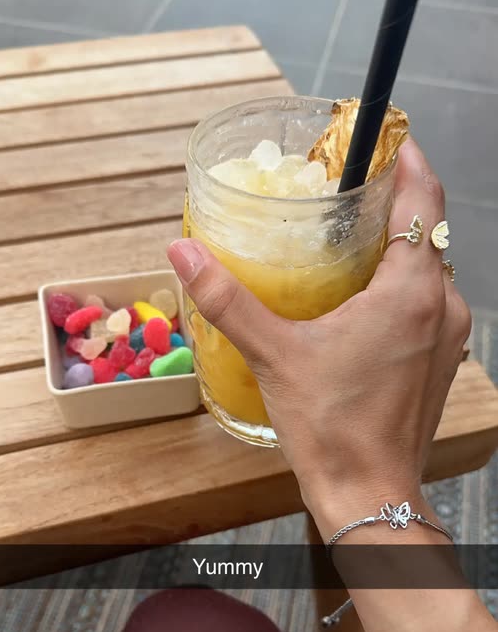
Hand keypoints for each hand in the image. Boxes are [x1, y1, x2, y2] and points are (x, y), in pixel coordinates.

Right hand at [168, 139, 470, 528]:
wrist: (369, 493)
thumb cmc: (330, 427)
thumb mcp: (273, 354)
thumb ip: (228, 298)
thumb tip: (182, 251)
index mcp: (411, 291)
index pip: (425, 197)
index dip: (408, 158)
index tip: (380, 138)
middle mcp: (444, 304)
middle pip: (427, 228)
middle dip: (392, 199)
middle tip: (344, 184)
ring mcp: (448, 335)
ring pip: (429, 266)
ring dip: (395, 244)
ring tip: (345, 235)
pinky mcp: (440, 359)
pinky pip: (428, 300)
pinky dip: (401, 283)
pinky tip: (357, 295)